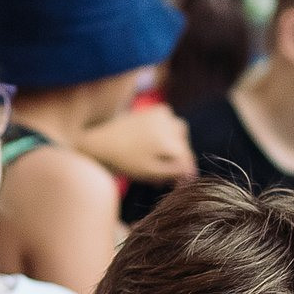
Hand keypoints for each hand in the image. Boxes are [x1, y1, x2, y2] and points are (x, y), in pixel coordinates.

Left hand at [77, 106, 196, 184]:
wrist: (101, 142)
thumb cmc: (125, 162)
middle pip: (184, 148)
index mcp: (170, 143)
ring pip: (180, 135)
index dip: (185, 175)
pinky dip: (166, 133)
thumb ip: (175, 173)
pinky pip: (171, 124)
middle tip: (163, 175)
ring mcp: (165, 114)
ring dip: (172, 147)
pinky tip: (153, 142)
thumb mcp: (152, 173)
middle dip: (176, 161)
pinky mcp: (157, 109)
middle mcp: (171, 125)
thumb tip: (192, 173)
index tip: (178, 184)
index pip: (187, 161)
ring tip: (157, 159)